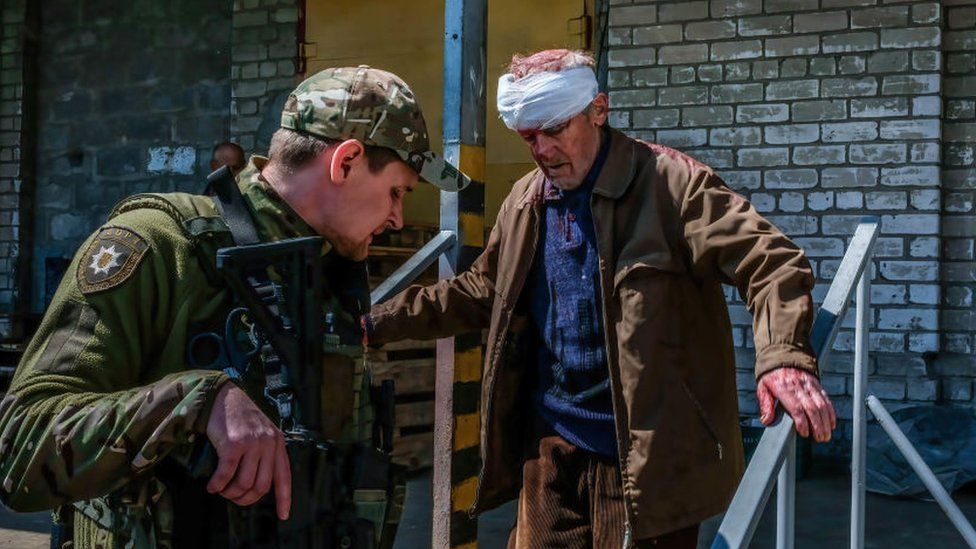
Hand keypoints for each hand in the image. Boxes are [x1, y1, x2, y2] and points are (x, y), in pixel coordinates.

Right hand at [206, 382, 290, 519]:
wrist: (223, 397)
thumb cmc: (240, 419)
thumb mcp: (262, 432)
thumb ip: (265, 454)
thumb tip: (257, 486)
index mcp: (278, 443)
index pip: (284, 476)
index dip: (284, 498)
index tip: (283, 515)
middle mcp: (269, 444)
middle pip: (262, 486)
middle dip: (246, 499)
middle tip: (233, 497)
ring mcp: (252, 443)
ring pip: (244, 484)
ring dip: (230, 493)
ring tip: (222, 490)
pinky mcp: (234, 444)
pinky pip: (226, 475)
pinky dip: (218, 485)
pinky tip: (212, 486)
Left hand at [757, 367, 836, 442]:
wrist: (782, 355)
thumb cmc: (772, 374)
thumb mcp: (762, 388)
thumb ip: (765, 405)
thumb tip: (766, 420)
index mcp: (784, 389)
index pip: (796, 408)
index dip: (802, 422)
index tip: (804, 433)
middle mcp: (799, 387)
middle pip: (812, 409)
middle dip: (818, 426)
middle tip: (820, 438)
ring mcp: (809, 386)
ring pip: (822, 405)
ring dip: (826, 422)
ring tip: (826, 435)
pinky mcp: (817, 385)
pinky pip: (826, 399)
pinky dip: (831, 412)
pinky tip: (831, 422)